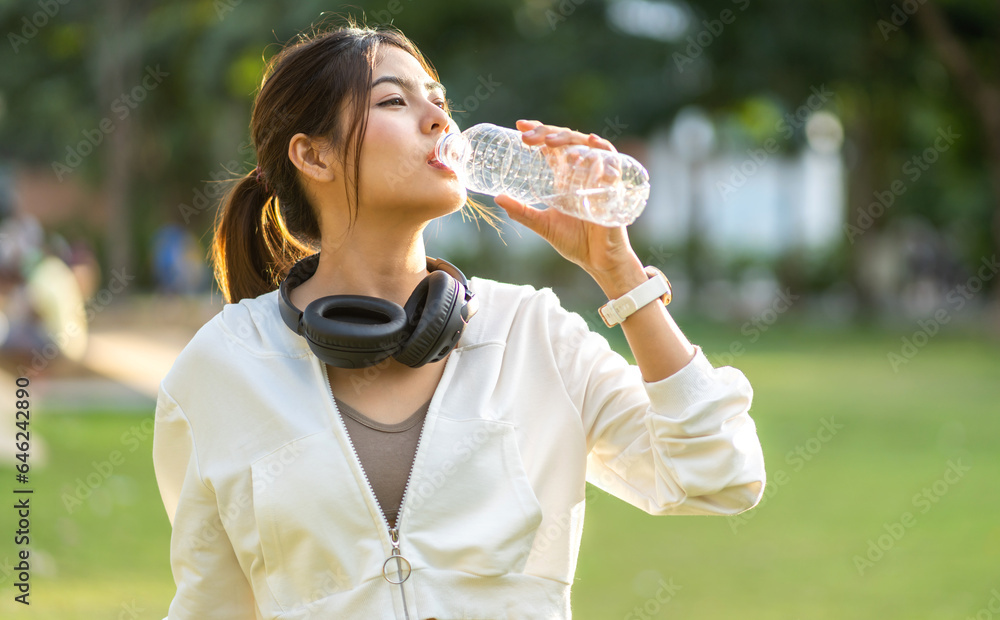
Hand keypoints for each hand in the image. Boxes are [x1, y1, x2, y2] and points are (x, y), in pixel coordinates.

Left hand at [494, 119, 640, 278]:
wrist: (598, 261)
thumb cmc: (574, 242)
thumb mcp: (543, 224)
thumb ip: (522, 212)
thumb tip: (497, 198)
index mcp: (566, 177)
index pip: (553, 146)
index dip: (539, 131)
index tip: (519, 126)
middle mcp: (582, 173)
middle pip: (568, 140)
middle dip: (549, 133)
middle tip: (529, 136)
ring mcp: (598, 178)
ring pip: (588, 147)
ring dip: (571, 140)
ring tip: (552, 143)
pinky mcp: (613, 188)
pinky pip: (613, 163)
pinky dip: (603, 153)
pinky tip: (591, 146)